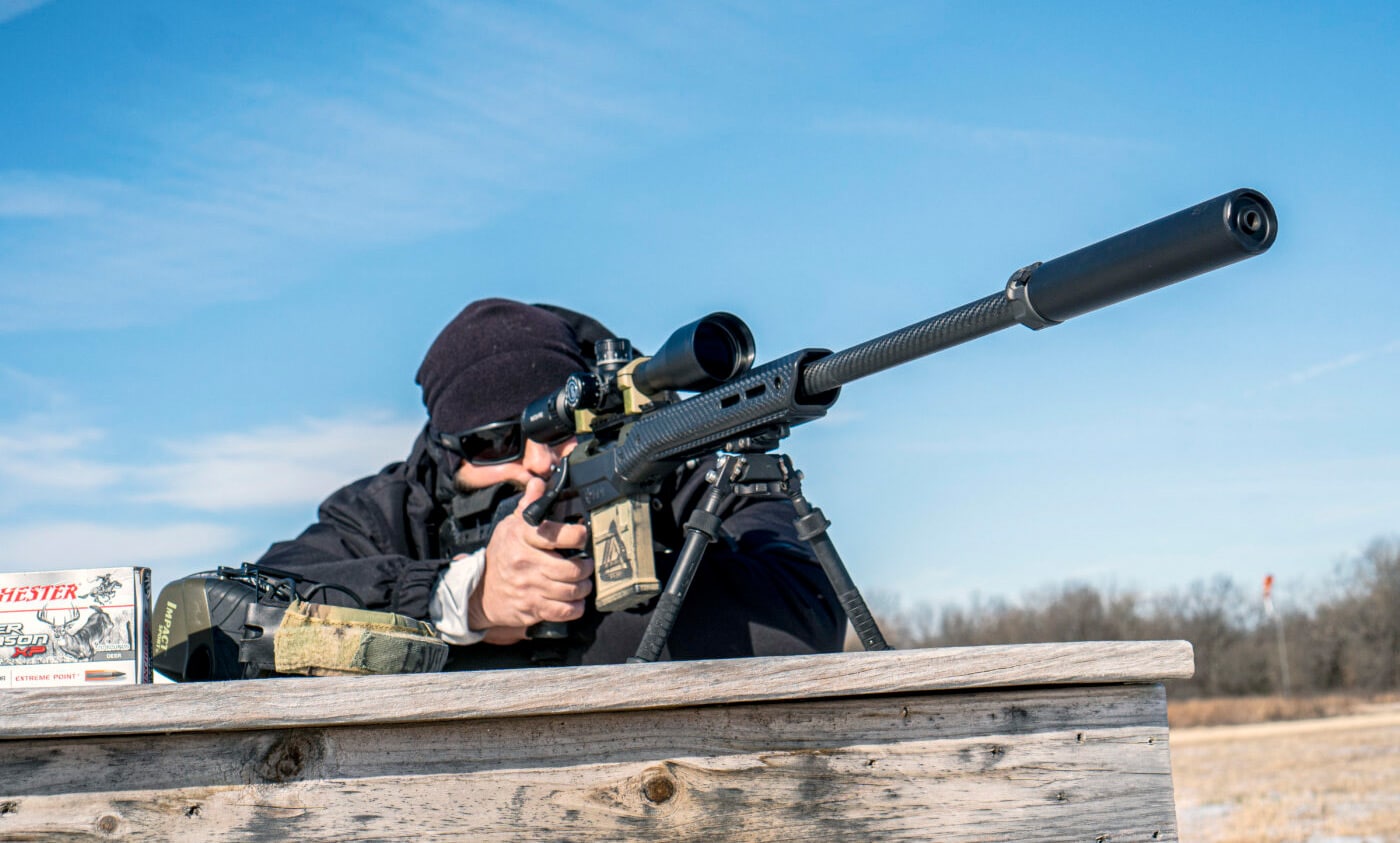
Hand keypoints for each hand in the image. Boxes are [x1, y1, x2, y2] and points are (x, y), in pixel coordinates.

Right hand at [468, 477, 591, 643]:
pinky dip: (576, 607)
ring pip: (570, 591)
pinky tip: (576, 601)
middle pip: (570, 569)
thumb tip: (538, 482)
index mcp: (522, 537)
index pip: (555, 534)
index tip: (582, 534)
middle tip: (588, 564)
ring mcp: (528, 587)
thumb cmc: (502, 555)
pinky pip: (563, 612)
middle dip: (586, 567)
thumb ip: (527, 505)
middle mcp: (525, 562)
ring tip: (584, 581)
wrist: (479, 591)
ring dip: (584, 587)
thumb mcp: (510, 526)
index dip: (576, 534)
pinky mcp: (531, 608)